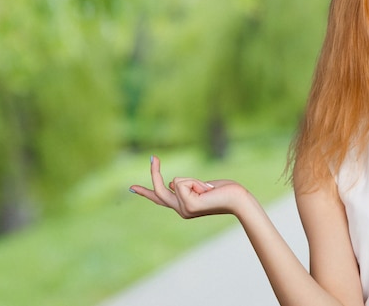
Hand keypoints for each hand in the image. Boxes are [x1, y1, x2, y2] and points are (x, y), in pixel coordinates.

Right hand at [129, 155, 246, 218]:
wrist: (238, 200)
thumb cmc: (224, 191)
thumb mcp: (201, 186)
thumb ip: (186, 186)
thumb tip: (172, 183)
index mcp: (183, 207)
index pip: (160, 198)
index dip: (144, 192)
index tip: (130, 187)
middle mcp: (181, 211)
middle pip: (159, 191)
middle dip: (154, 172)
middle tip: (153, 157)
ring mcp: (183, 210)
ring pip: (176, 181)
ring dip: (193, 180)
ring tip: (208, 189)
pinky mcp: (188, 205)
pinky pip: (182, 182)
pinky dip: (195, 181)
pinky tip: (207, 190)